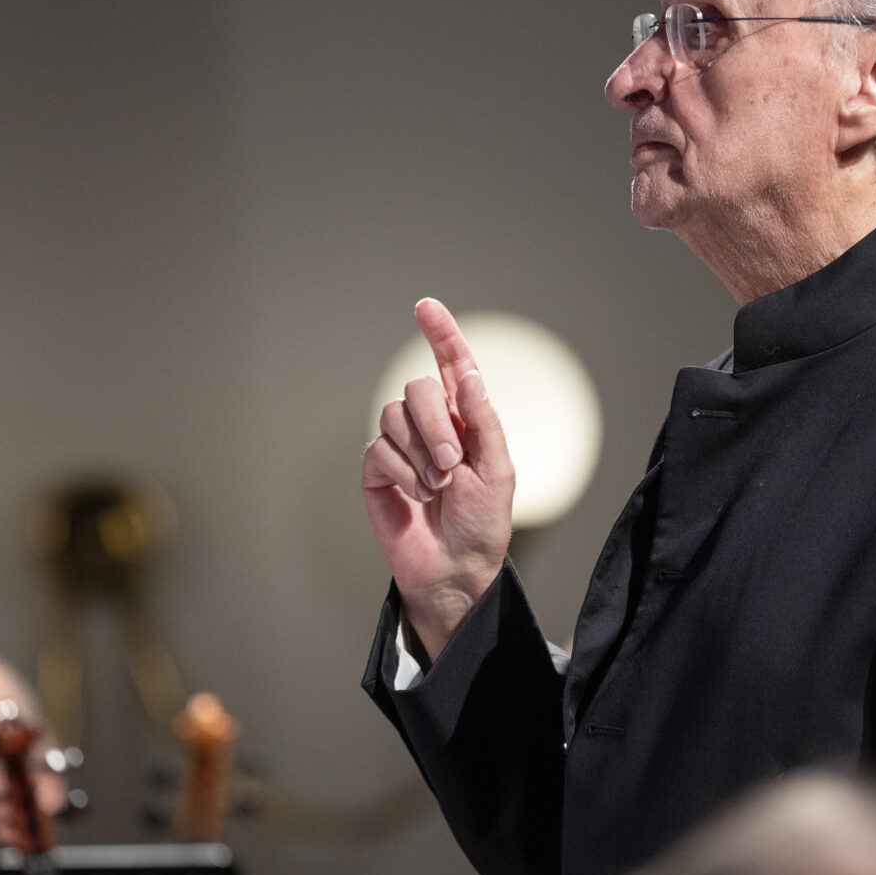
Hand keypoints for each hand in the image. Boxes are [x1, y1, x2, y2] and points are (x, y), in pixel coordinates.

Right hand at [361, 298, 514, 659]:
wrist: (454, 568)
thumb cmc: (483, 524)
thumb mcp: (498, 472)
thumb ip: (484, 422)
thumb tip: (469, 375)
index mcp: (465, 418)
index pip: (451, 364)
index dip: (440, 333)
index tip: (426, 306)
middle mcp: (430, 424)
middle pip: (417, 387)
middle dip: (434, 423)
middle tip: (451, 463)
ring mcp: (401, 445)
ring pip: (393, 414)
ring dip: (419, 453)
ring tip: (437, 488)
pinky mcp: (377, 470)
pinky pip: (378, 448)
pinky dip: (401, 472)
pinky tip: (415, 496)